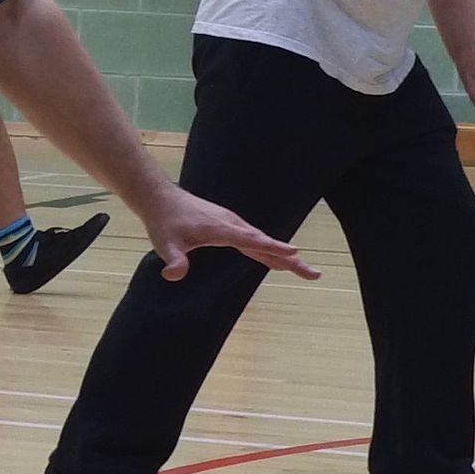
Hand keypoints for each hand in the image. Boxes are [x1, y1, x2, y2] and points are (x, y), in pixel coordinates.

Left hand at [138, 183, 319, 281]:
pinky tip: (276, 259)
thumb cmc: (164, 221)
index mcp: (222, 229)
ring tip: (303, 269)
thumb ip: (173, 260)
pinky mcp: (229, 225)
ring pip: (262, 241)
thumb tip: (174, 275)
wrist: (161, 198)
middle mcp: (232, 225)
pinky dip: (270, 249)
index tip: (294, 254)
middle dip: (290, 259)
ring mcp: (232, 224)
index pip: (252, 241)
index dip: (272, 248)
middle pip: (265, 243)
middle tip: (313, 273)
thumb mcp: (165, 244)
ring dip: (284, 255)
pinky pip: (254, 240)